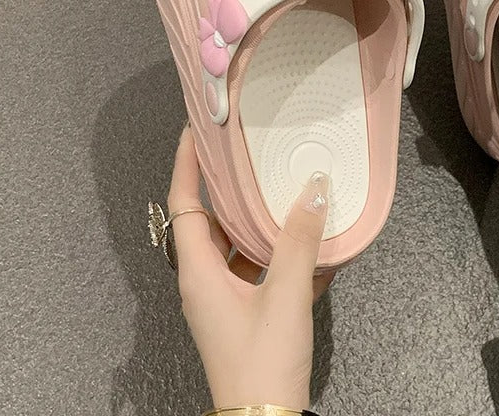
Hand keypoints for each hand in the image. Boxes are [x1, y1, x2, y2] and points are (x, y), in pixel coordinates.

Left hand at [168, 126, 333, 409]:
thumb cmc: (262, 365)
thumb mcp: (285, 296)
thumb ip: (299, 240)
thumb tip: (314, 190)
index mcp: (199, 273)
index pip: (184, 204)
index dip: (187, 164)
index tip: (197, 132)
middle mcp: (204, 282)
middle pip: (209, 220)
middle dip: (226, 186)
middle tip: (246, 154)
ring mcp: (224, 299)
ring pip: (235, 244)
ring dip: (256, 219)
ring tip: (282, 191)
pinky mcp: (245, 313)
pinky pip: (257, 270)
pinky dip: (278, 253)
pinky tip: (312, 244)